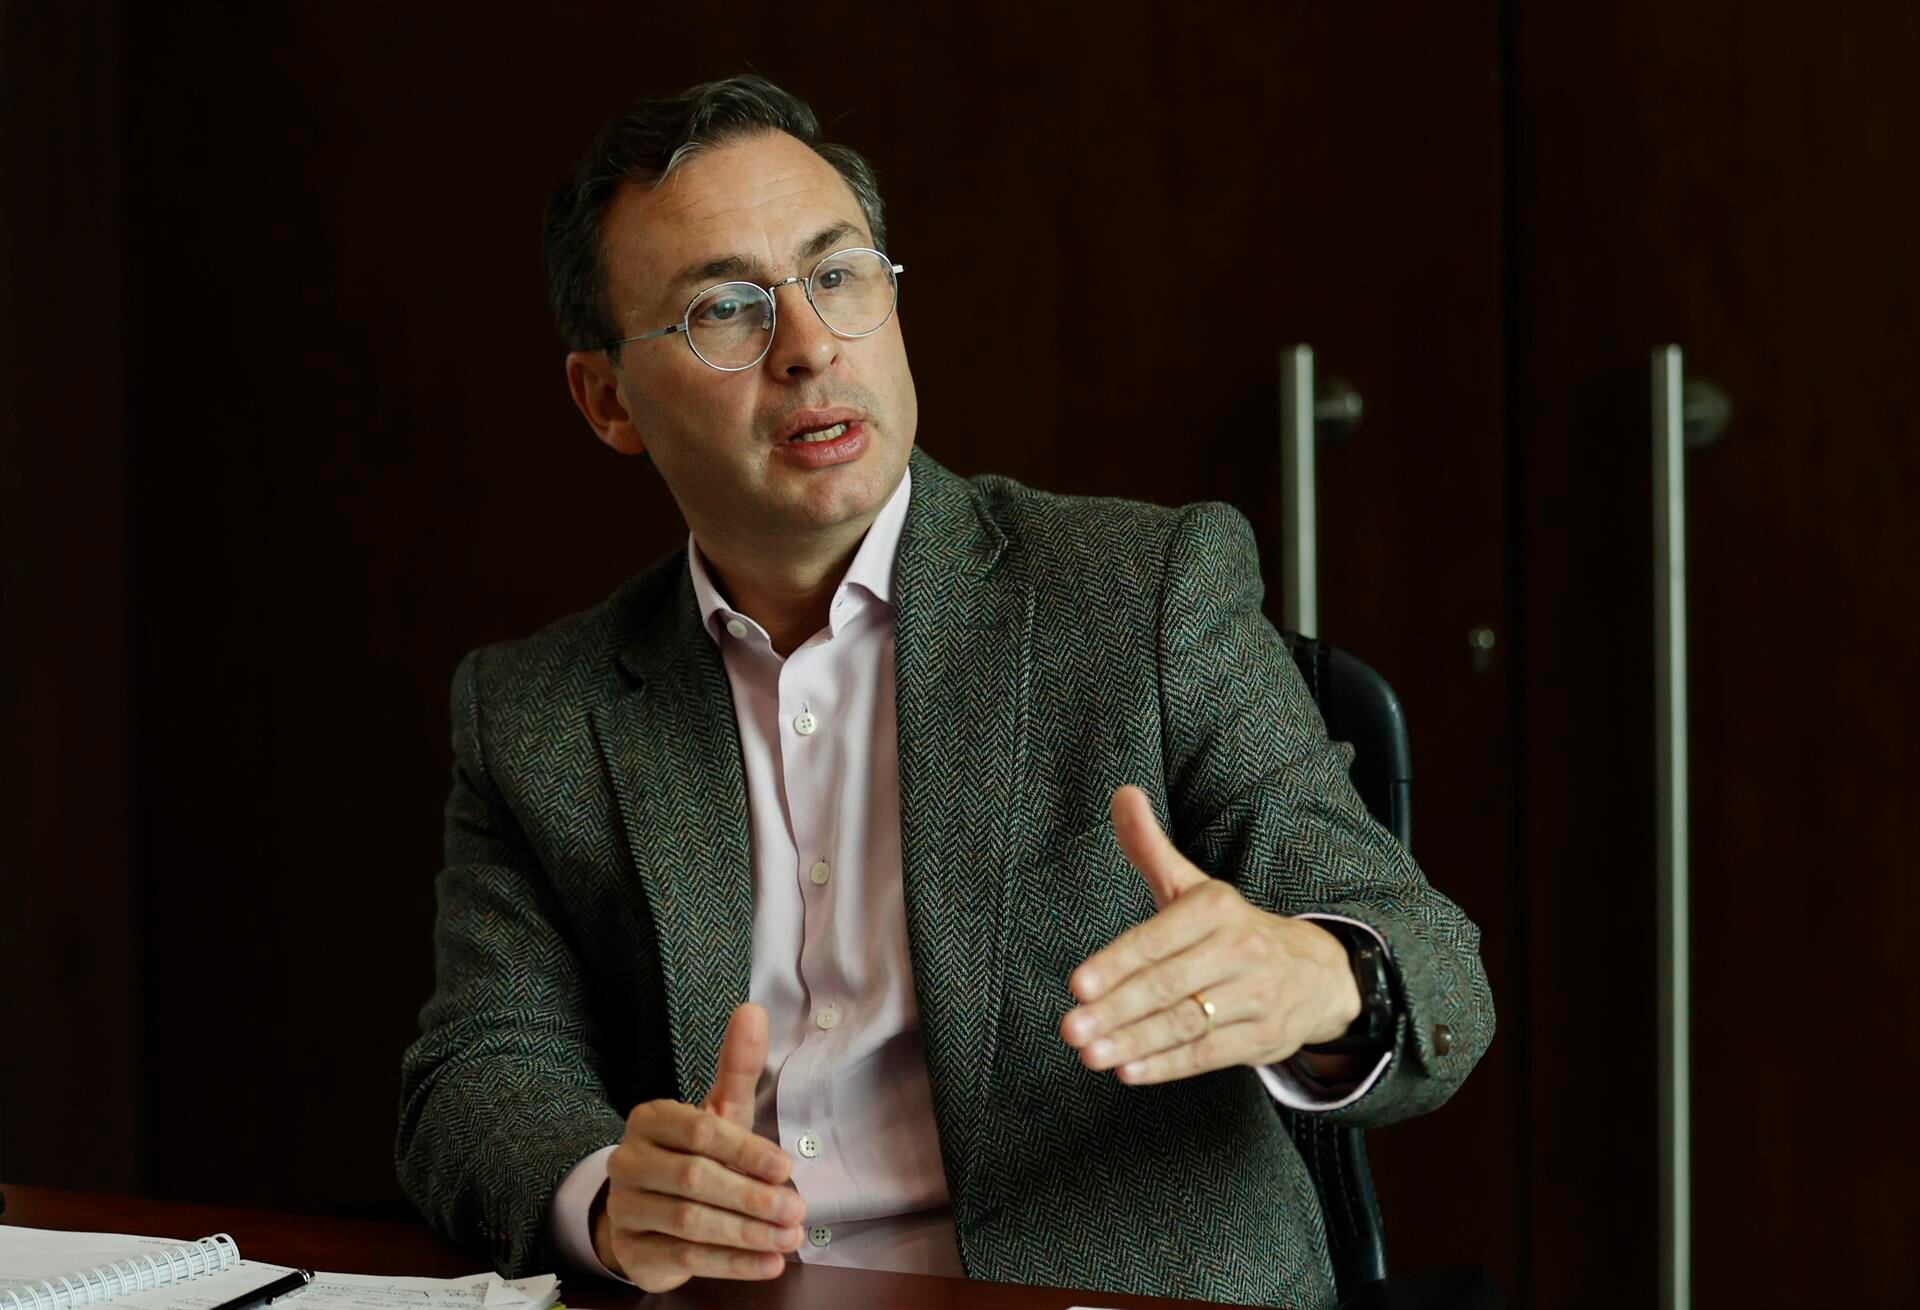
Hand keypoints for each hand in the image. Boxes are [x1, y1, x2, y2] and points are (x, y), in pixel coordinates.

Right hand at [592, 1003, 804, 1290]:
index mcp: (650, 1119)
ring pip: (689, 1222)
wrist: (647, 1212)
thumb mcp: (718, 1112)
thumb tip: (753, 1010)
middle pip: (694, 1179)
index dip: (744, 1150)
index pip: (698, 1131)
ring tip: (789, 1238)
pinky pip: (685, 1258)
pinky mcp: (633, 1249)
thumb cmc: (694, 1152)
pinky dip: (732, 1263)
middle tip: (796, 1211)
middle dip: (750, 1197)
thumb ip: (738, 1067)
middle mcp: (629, 1160)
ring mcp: (626, 1207)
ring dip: (746, 1233)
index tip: (786, 1167)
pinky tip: (768, 1263)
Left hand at [1058, 786, 1363, 1084]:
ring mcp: (1256, 997)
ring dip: (1134, 1042)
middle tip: (1071, 1028)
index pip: (1158, 939)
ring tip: (1089, 1054)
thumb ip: (1150, 848)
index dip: (1117, 963)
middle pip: (1168, 985)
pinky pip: (1208, 1054)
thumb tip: (1121, 793)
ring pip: (1185, 1023)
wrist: (1317, 973)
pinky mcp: (1263, 1038)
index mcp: (1218, 908)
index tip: (1078, 984)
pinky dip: (1167, 1065)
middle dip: (1116, 1009)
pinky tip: (1129, 1070)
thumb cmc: (1231, 930)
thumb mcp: (1194, 887)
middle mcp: (1241, 950)